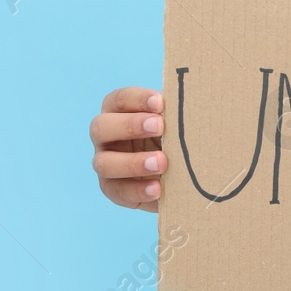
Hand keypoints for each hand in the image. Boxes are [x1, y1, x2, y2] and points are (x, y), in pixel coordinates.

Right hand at [90, 86, 167, 211]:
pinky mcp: (113, 188)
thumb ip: (176, 116)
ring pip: (104, 163)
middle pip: (101, 127)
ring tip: (162, 163)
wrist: (179, 173)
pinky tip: (158, 188)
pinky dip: (138, 190)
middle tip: (159, 127)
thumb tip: (190, 106)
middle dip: (129, 126)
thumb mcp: (176, 125)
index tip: (160, 103)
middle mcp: (105, 137)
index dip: (137, 99)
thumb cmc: (176, 138)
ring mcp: (105, 163)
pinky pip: (119, 190)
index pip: (119, 100)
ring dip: (133, 163)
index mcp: (118, 113)